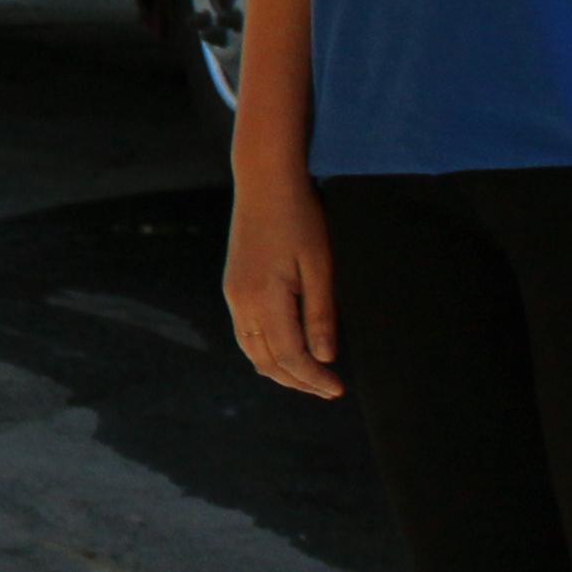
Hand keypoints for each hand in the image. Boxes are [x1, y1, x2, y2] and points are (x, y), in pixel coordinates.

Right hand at [224, 157, 343, 396]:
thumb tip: (324, 357)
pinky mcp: (233, 287)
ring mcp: (233, 295)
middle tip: (328, 389)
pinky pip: (246, 333)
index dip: (315, 379)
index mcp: (264, 299)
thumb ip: (320, 315)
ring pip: (252, 351)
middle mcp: (242, 303)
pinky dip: (266, 351)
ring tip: (309, 376)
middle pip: (266, 362)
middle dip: (297, 381)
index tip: (338, 389)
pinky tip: (287, 350)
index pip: (291, 357)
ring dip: (280, 370)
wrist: (264, 182)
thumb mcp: (320, 267)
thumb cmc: (299, 218)